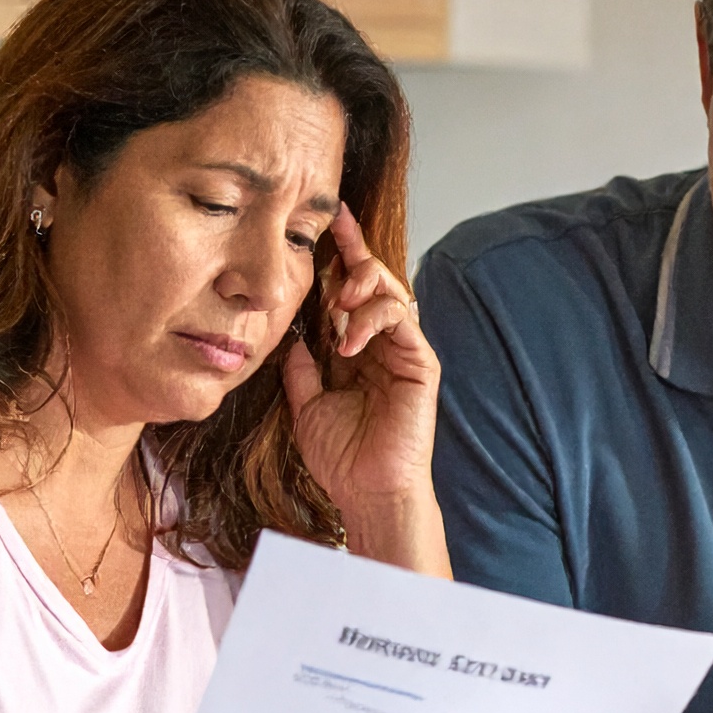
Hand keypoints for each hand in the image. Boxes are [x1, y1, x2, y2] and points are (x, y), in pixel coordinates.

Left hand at [284, 205, 447, 568]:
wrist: (367, 492)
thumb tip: (290, 333)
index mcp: (357, 348)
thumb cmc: (341, 457)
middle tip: (332, 239)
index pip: (351, 291)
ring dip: (363, 285)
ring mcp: (404, 351)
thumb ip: (301, 366)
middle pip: (376, 280)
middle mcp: (384, 343)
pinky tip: (347, 341)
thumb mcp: (305, 403)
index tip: (326, 220)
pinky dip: (372, 320)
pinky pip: (402, 321)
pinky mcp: (421, 363)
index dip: (342, 254)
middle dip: (356, 253)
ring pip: (393, 290)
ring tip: (336, 300)